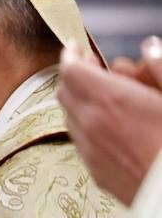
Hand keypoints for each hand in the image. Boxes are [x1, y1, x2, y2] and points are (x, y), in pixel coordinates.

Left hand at [58, 37, 161, 205]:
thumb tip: (149, 48)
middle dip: (76, 75)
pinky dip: (87, 125)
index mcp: (111, 100)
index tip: (77, 46)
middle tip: (93, 67)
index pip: (72, 70)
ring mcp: (89, 151)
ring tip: (107, 96)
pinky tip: (112, 125)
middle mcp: (91, 125)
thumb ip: (161, 68)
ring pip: (70, 116)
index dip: (72, 54)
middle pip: (65, 92)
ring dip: (80, 101)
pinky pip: (80, 140)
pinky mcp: (94, 171)